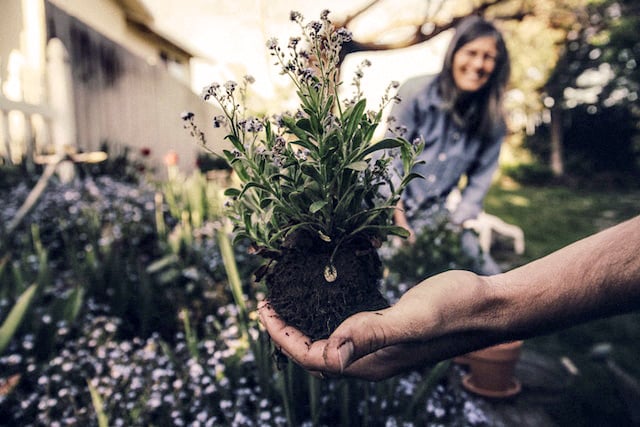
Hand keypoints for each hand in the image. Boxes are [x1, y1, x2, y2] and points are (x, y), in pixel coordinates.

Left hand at [258, 271, 488, 380]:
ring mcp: (382, 347)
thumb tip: (330, 356)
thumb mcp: (413, 318)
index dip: (282, 336)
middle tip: (267, 303)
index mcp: (371, 363)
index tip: (262, 307)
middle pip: (316, 354)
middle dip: (286, 333)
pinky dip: (328, 316)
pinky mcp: (392, 331)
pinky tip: (325, 299)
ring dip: (305, 325)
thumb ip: (373, 334)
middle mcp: (372, 361)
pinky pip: (349, 329)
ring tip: (287, 302)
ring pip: (331, 342)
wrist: (490, 305)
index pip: (312, 358)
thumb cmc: (456, 310)